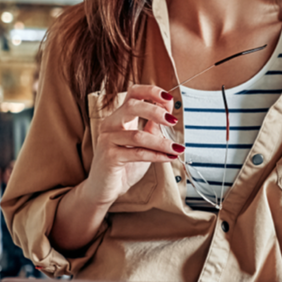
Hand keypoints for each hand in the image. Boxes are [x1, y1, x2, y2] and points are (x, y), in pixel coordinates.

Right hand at [87, 84, 183, 207]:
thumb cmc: (124, 165)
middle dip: (155, 110)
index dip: (151, 92)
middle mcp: (110, 124)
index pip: (133, 93)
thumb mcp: (143, 143)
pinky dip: (156, 155)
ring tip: (176, 148)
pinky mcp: (109, 157)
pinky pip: (137, 153)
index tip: (169, 98)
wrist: (105, 189)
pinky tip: (168, 158)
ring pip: (137, 135)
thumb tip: (168, 114)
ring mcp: (107, 140)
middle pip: (131, 106)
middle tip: (172, 120)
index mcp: (119, 117)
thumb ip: (152, 128)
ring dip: (161, 142)